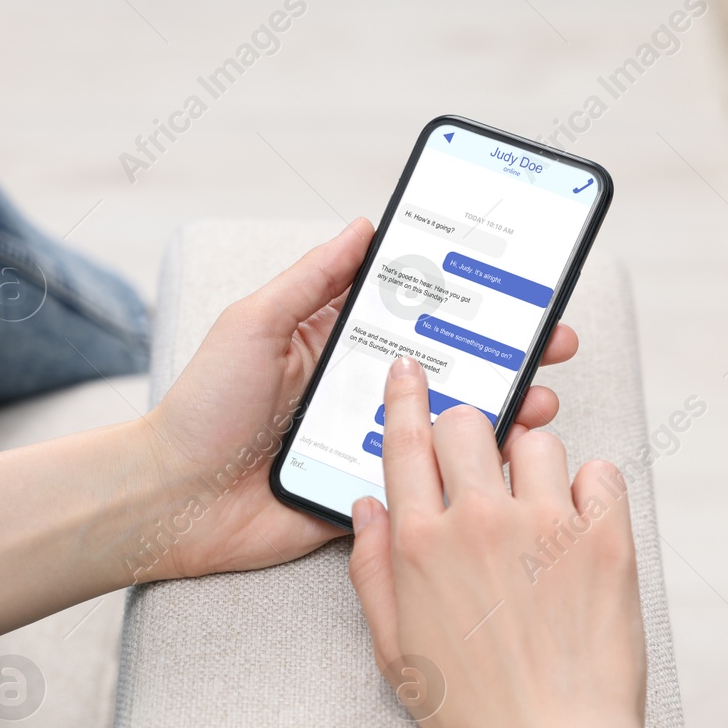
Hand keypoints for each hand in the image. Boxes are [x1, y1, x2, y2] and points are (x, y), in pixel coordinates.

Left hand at [139, 219, 578, 581]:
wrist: (170, 500)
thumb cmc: (202, 407)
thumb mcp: (253, 325)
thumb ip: (310, 281)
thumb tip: (364, 226)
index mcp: (335, 343)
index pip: (414, 311)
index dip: (466, 297)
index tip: (518, 281)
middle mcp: (358, 390)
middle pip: (447, 365)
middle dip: (506, 352)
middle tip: (556, 341)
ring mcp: (366, 443)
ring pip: (447, 424)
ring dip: (501, 410)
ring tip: (541, 399)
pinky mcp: (367, 493)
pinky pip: (425, 481)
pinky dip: (467, 470)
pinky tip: (504, 457)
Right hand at [346, 355, 647, 727]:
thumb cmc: (474, 718)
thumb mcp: (394, 650)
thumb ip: (373, 570)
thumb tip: (370, 508)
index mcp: (419, 545)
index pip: (406, 443)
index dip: (405, 398)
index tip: (411, 372)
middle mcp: (478, 522)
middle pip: (469, 425)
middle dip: (470, 433)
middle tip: (481, 465)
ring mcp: (545, 527)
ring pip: (536, 441)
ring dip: (531, 464)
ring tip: (535, 510)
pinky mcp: (605, 541)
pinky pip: (600, 474)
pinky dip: (590, 488)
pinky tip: (578, 526)